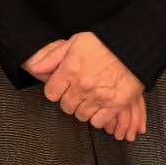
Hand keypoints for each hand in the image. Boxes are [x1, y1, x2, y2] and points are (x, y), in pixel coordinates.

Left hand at [25, 32, 145, 140]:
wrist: (131, 48)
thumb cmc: (102, 43)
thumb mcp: (73, 43)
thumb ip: (52, 57)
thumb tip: (34, 68)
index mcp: (70, 69)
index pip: (51, 94)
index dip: (56, 91)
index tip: (62, 88)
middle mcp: (82, 85)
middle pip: (66, 107)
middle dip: (69, 100)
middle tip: (77, 93)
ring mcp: (99, 96)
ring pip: (81, 115)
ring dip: (83, 109)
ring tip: (89, 99)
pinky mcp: (115, 104)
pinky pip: (98, 121)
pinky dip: (98, 117)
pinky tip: (100, 107)